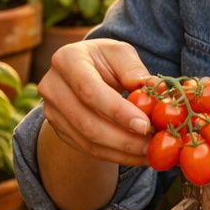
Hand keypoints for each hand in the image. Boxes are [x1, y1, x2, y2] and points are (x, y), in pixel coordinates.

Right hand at [38, 38, 153, 167]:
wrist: (82, 72)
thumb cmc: (104, 60)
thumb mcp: (120, 53)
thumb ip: (135, 70)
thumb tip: (157, 91)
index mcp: (67, 60)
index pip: (90, 91)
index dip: (117, 111)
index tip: (145, 126)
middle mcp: (53, 87)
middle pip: (87, 122)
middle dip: (123, 139)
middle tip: (153, 146)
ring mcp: (52, 112)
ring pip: (88, 141)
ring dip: (122, 152)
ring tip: (150, 153)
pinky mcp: (59, 130)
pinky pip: (88, 149)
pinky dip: (116, 156)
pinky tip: (137, 156)